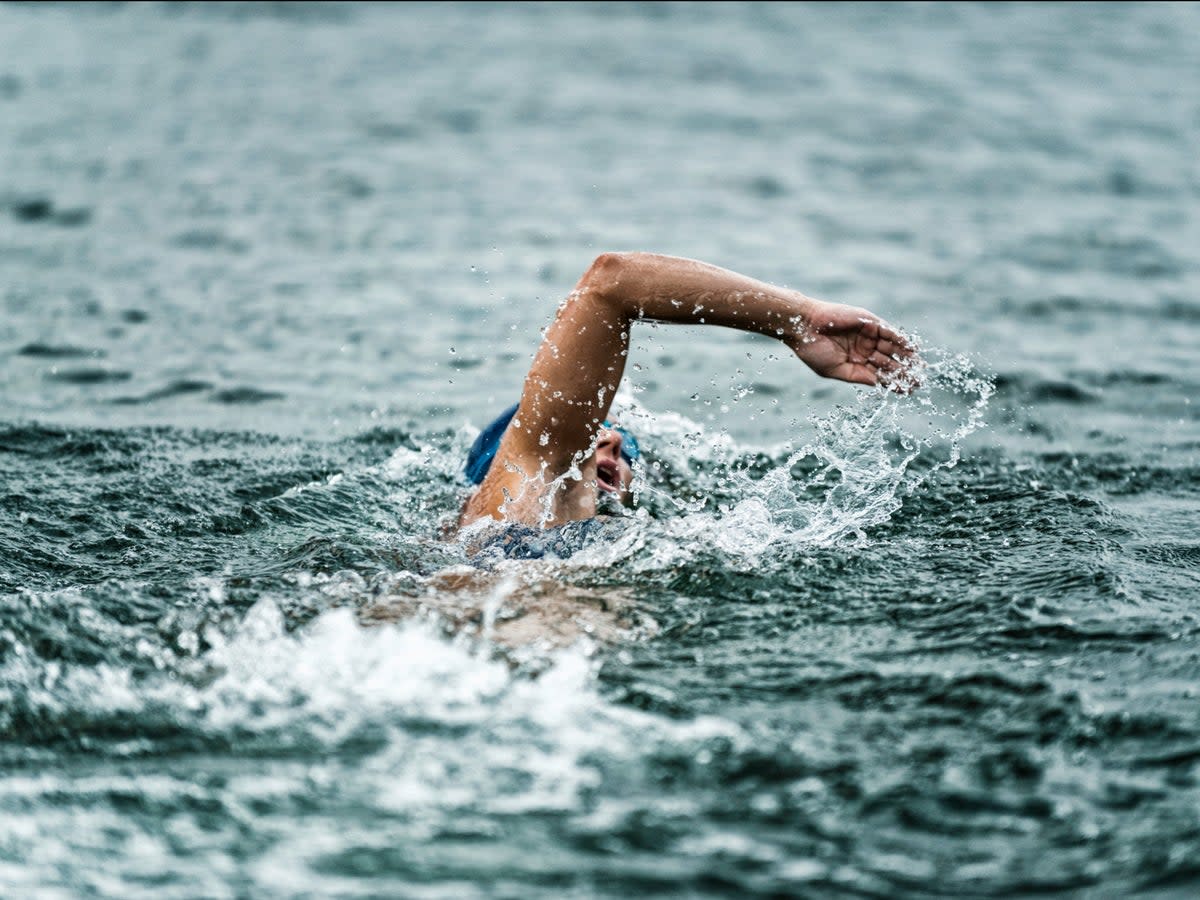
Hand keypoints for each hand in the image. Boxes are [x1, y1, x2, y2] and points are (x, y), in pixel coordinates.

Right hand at [786, 300, 918, 390]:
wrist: (804, 327)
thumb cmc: (814, 350)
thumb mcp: (836, 370)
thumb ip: (858, 376)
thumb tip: (878, 384)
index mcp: (855, 363)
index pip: (879, 375)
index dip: (894, 383)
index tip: (908, 391)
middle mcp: (864, 349)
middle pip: (890, 362)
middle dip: (904, 371)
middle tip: (920, 380)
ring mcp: (868, 336)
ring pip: (892, 348)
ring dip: (906, 357)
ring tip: (920, 367)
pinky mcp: (869, 322)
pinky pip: (889, 332)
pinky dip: (901, 340)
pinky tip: (912, 349)